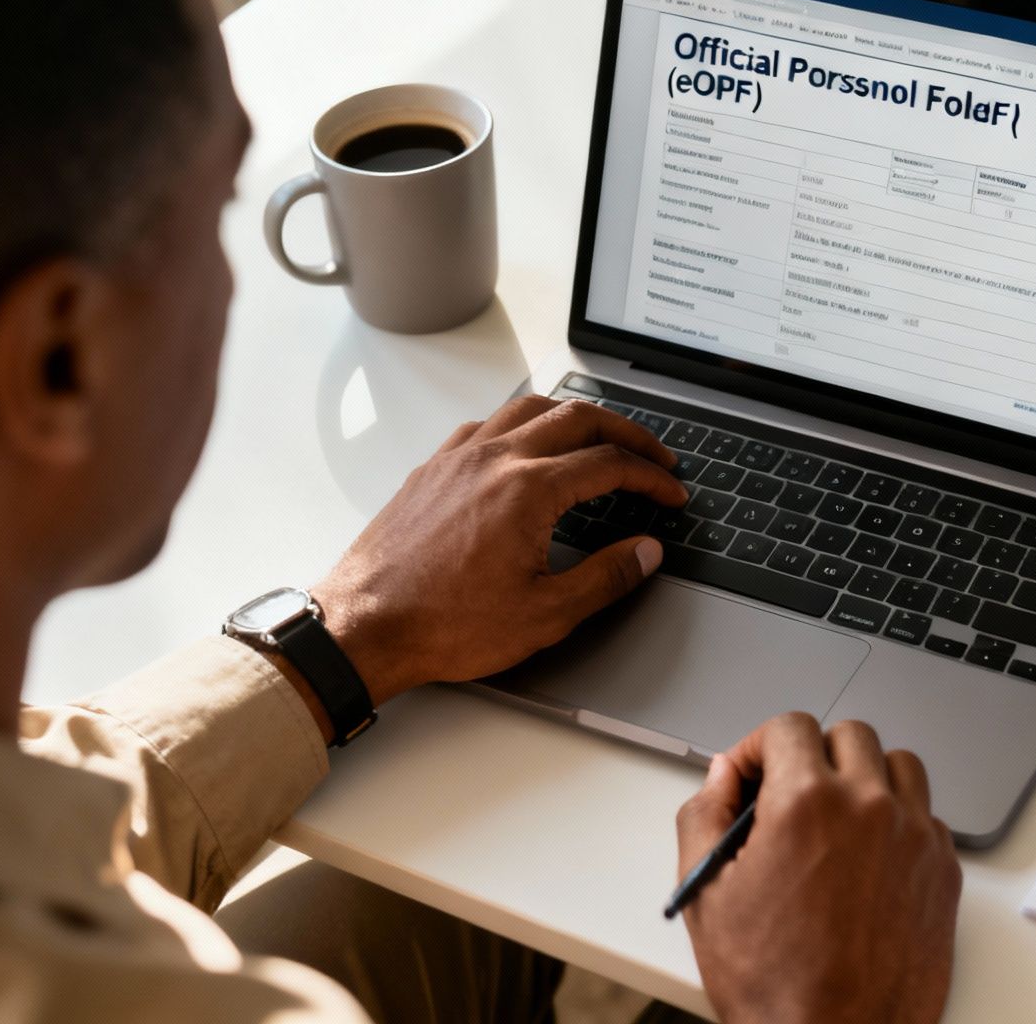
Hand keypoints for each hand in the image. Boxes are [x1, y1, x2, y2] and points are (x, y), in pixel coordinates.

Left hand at [311, 395, 685, 703]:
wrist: (365, 627)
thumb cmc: (443, 624)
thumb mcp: (544, 614)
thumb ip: (605, 577)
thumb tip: (645, 552)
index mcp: (528, 490)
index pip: (609, 464)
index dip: (651, 476)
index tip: (670, 492)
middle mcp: (493, 459)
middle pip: (578, 417)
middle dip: (626, 432)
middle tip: (652, 455)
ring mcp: (458, 458)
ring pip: (530, 409)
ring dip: (575, 416)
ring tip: (599, 437)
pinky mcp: (432, 469)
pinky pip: (487, 424)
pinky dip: (522, 424)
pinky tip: (527, 447)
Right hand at [675, 714, 961, 1023]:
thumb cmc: (775, 983)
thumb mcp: (705, 894)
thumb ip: (704, 816)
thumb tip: (722, 777)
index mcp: (807, 803)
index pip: (789, 727)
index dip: (760, 746)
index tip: (753, 773)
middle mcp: (869, 807)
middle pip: (848, 735)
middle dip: (813, 754)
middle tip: (789, 793)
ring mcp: (914, 837)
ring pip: (899, 765)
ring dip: (865, 777)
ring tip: (837, 816)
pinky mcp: (943, 871)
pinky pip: (927, 816)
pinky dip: (899, 820)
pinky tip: (869, 855)